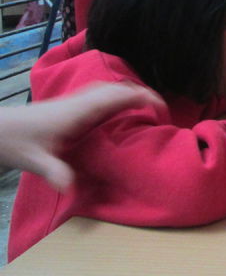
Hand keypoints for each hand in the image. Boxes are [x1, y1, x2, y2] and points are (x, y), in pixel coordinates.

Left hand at [0, 83, 164, 191]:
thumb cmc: (13, 141)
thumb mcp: (34, 160)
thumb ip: (55, 171)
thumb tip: (69, 187)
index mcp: (77, 111)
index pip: (117, 96)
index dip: (143, 97)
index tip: (161, 107)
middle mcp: (78, 102)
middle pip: (116, 88)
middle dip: (141, 93)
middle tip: (159, 109)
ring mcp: (72, 102)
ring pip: (107, 88)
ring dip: (127, 93)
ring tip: (143, 107)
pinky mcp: (66, 106)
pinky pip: (98, 94)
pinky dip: (114, 97)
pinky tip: (114, 110)